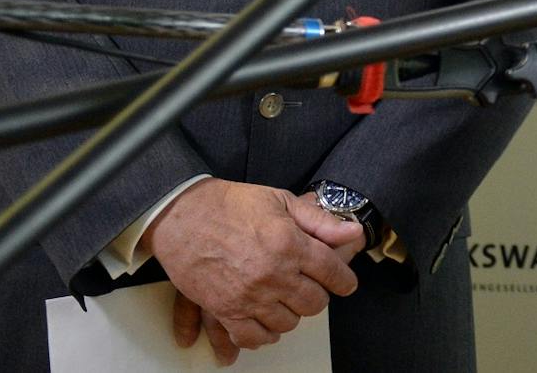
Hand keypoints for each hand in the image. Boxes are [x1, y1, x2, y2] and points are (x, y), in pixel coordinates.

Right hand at [146, 178, 361, 354]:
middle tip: (311, 287)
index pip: (333, 273)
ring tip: (287, 301)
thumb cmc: (232, 204)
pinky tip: (267, 325)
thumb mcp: (281, 201)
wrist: (182, 216)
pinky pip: (252, 337)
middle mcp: (273, 274)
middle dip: (318, 296)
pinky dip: (264, 335)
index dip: (344, 281)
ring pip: (287, 323)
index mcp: (291, 245)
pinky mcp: (224, 310)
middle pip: (313, 303)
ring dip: (291, 314)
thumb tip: (354, 232)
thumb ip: (320, 221)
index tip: (345, 284)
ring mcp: (248, 296)